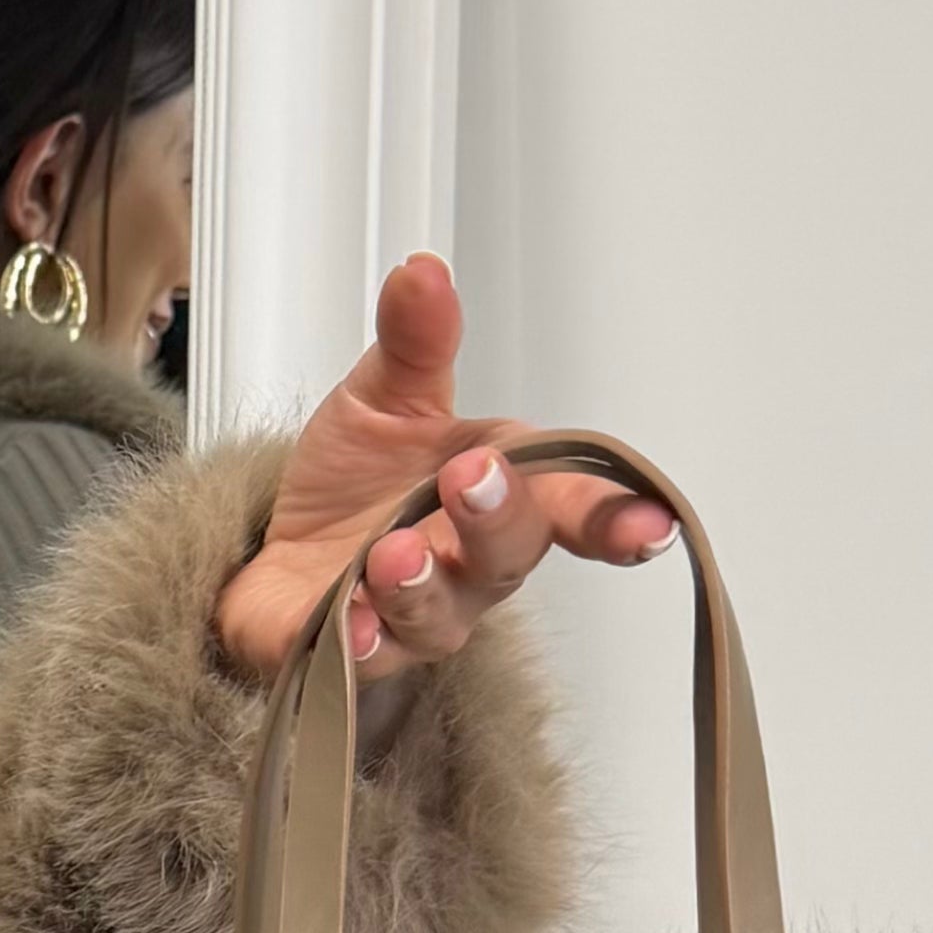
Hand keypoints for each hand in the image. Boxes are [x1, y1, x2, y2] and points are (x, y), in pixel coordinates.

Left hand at [210, 250, 675, 681]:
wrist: (280, 554)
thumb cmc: (357, 487)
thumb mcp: (384, 396)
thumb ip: (414, 341)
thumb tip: (423, 272)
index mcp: (498, 494)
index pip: (571, 506)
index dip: (615, 519)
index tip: (652, 525)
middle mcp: (470, 566)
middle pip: (508, 554)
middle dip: (497, 518)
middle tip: (471, 479)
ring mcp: (415, 617)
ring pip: (438, 616)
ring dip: (419, 584)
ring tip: (390, 554)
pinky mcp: (349, 654)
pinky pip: (360, 661)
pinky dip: (357, 643)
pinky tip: (347, 626)